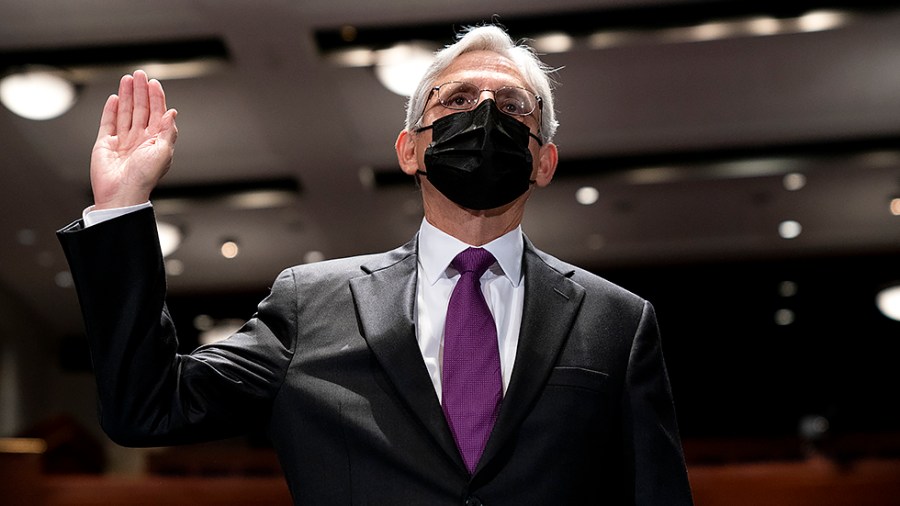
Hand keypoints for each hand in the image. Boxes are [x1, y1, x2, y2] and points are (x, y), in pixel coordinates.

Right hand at [90, 70, 177, 209]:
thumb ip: (168, 131)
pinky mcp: (106, 144)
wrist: (122, 193)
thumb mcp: (164, 153)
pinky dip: (110, 110)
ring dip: (126, 95)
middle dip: (140, 91)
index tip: (154, 83)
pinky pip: (108, 123)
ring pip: (125, 112)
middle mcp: (140, 140)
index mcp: (156, 142)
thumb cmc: (144, 178)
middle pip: (141, 109)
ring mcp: (123, 141)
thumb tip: (172, 112)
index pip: (157, 114)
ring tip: (127, 79)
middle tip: (139, 74)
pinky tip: (113, 98)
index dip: (156, 98)